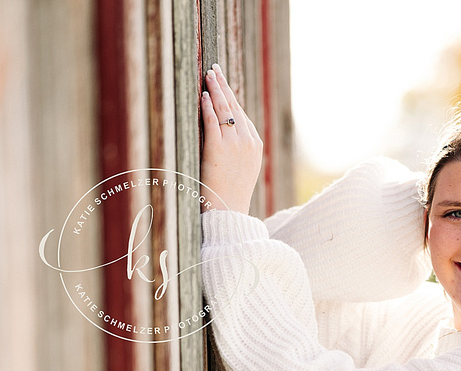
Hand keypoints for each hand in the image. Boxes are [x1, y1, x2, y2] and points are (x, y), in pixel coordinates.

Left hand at [200, 64, 262, 213]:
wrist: (229, 210)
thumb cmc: (231, 194)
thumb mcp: (243, 170)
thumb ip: (238, 151)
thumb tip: (226, 135)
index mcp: (255, 145)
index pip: (242, 115)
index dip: (232, 97)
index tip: (224, 85)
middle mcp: (248, 141)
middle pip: (235, 107)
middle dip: (224, 86)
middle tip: (215, 70)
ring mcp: (235, 144)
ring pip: (225, 110)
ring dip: (216, 89)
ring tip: (209, 75)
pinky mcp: (219, 148)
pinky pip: (213, 121)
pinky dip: (209, 106)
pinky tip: (204, 95)